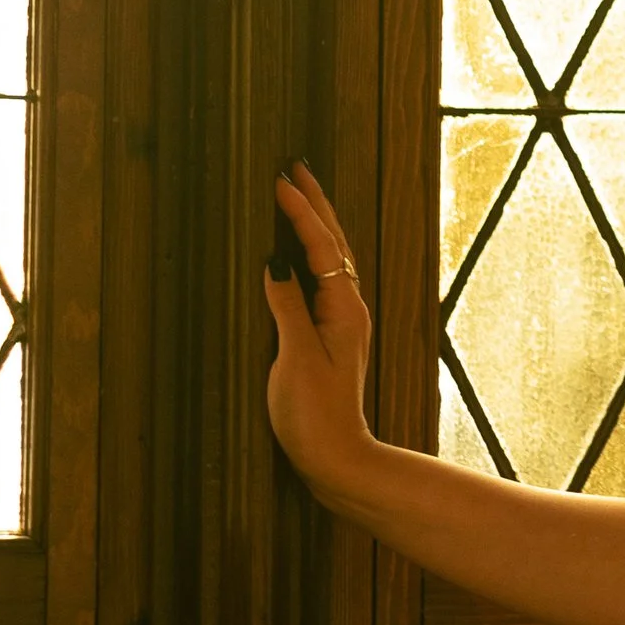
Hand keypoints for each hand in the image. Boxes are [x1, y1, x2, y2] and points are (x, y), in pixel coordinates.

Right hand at [264, 161, 375, 504]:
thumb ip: (286, 307)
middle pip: (334, 244)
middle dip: (315, 204)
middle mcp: (348, 310)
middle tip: (297, 168)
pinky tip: (296, 251)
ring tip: (298, 195)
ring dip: (314, 224)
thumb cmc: (313, 414)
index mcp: (343, 309)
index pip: (323, 247)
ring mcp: (341, 322)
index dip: (301, 211)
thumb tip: (276, 262)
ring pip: (330, 260)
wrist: (334, 457)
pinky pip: (321, 279)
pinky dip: (309, 253)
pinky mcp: (328, 336)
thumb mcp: (294, 358)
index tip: (281, 180)